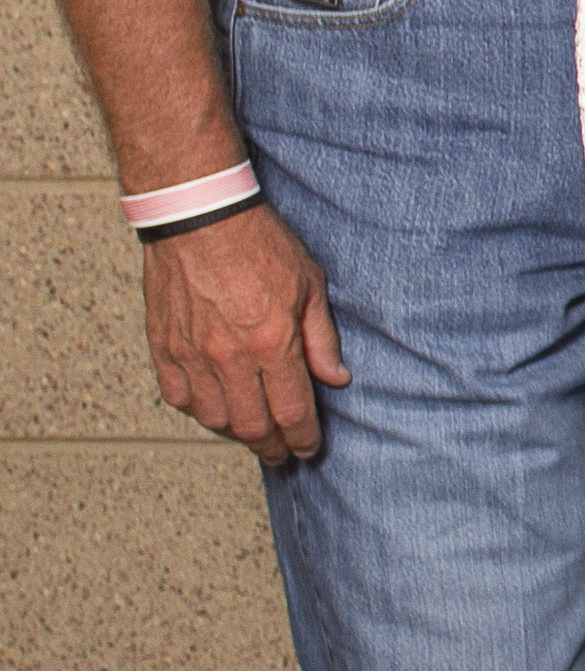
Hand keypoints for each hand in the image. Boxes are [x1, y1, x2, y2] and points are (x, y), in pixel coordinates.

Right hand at [143, 206, 346, 463]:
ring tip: (253, 432)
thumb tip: (335, 378)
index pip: (291, 413)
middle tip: (283, 453)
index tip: (309, 449)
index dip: (303, 439)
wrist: (200, 217)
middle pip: (252, 426)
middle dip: (272, 446)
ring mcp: (191, 354)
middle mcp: (229, 357)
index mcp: (271, 343)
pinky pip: (178, 397)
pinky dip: (197, 410)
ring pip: (213, 418)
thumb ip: (322, 339)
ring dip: (236, 432)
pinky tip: (214, 407)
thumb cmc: (258, 244)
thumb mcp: (310, 286)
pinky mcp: (164, 346)